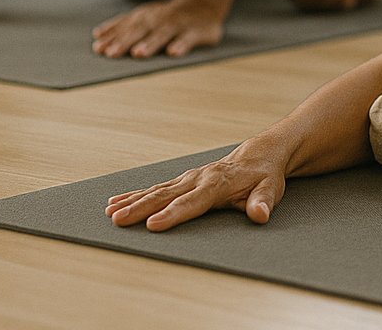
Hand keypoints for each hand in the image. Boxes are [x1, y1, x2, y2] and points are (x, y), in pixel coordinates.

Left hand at [91, 0, 225, 57]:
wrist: (203, 2)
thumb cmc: (168, 15)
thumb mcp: (144, 16)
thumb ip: (122, 25)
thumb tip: (96, 36)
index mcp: (146, 17)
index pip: (126, 28)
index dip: (112, 38)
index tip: (98, 49)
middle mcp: (160, 19)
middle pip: (140, 31)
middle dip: (125, 42)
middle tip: (111, 54)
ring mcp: (178, 25)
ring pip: (163, 34)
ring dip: (150, 43)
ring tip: (138, 54)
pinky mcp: (196, 32)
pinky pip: (188, 39)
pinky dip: (181, 45)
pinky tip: (173, 53)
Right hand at [106, 140, 287, 230]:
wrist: (258, 155)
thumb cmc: (264, 176)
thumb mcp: (271, 189)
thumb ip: (264, 202)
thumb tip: (260, 215)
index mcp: (218, 184)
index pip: (192, 202)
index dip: (173, 214)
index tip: (153, 225)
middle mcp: (198, 179)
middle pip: (166, 196)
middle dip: (141, 208)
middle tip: (119, 221)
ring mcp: (188, 178)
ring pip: (156, 191)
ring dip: (132, 201)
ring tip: (110, 214)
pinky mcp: (182, 180)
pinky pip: (156, 188)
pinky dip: (135, 195)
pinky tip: (116, 203)